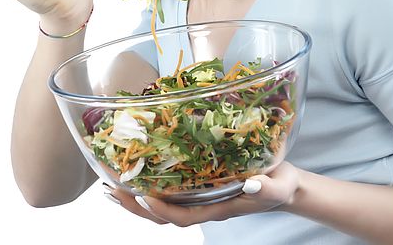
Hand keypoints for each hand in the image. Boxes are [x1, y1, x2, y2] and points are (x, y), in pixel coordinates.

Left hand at [104, 161, 299, 226]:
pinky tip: (140, 175)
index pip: (183, 217)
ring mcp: (201, 198)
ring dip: (136, 199)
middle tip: (110, 190)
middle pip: (163, 216)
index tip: (142, 198)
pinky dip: (151, 187)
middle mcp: (204, 206)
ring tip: (113, 186)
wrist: (282, 184)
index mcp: (218, 208)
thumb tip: (250, 183)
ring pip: (162, 207)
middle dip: (135, 207)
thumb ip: (266, 188)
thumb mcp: (278, 186)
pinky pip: (171, 193)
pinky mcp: (201, 186)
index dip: (161, 211)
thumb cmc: (280, 185)